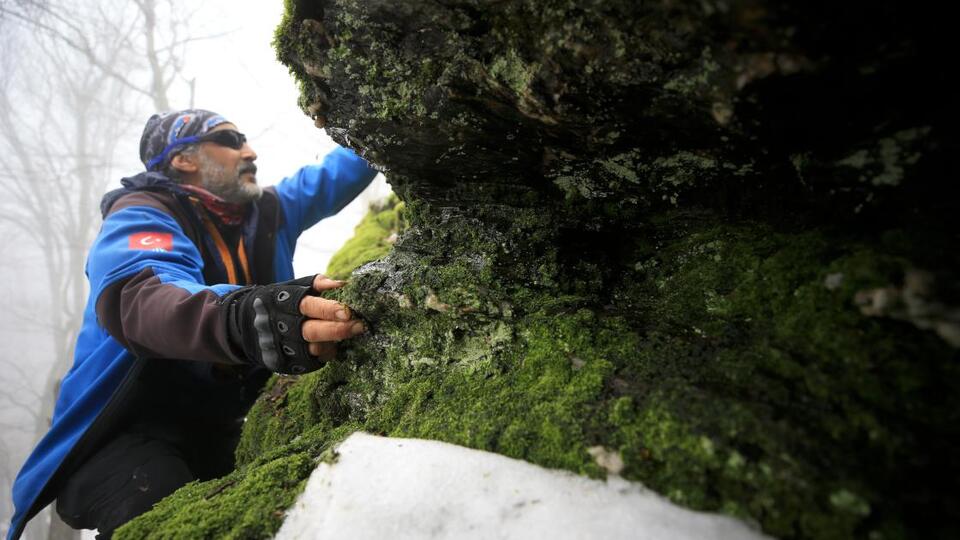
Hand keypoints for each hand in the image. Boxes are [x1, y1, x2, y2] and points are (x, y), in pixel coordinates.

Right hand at [225, 274, 364, 373]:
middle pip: (313, 331)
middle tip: (359, 326)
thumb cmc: (278, 301)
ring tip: (345, 335)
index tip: (349, 312)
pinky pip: (311, 362)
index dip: (329, 309)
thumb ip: (317, 283)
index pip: (309, 306)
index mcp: (283, 303)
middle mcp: (282, 326)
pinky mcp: (285, 363)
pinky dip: (324, 354)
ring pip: (313, 349)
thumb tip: (342, 283)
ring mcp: (282, 347)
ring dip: (333, 343)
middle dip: (338, 330)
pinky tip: (330, 346)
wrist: (245, 325)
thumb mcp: (291, 287)